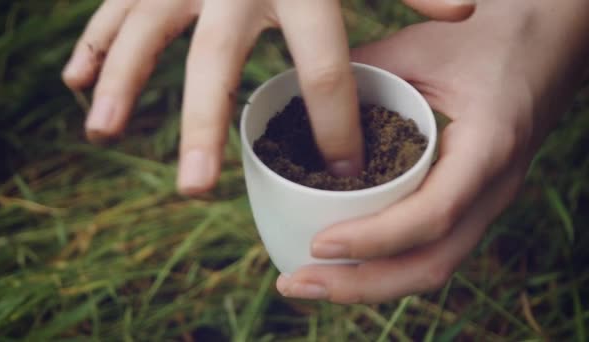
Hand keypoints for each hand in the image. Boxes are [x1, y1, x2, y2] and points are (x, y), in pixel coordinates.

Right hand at [62, 0, 474, 193]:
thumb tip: (466, 8)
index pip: (320, 67)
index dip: (333, 123)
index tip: (339, 171)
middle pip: (215, 65)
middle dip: (204, 129)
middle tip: (196, 192)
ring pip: (143, 34)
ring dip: (120, 84)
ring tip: (102, 133)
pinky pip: (114, 7)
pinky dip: (93, 42)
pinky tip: (75, 82)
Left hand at [276, 0, 588, 302]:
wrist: (546, 42)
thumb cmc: (488, 39)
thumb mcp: (422, 48)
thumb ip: (363, 74)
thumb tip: (298, 97)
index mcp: (486, 148)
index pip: (432, 214)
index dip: (373, 239)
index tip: (319, 245)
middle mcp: (492, 189)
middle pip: (429, 264)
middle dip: (360, 285)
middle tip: (297, 283)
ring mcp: (484, 202)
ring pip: (429, 266)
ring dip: (368, 284)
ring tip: (309, 282)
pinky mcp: (470, 203)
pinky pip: (430, 248)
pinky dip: (385, 264)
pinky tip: (344, 262)